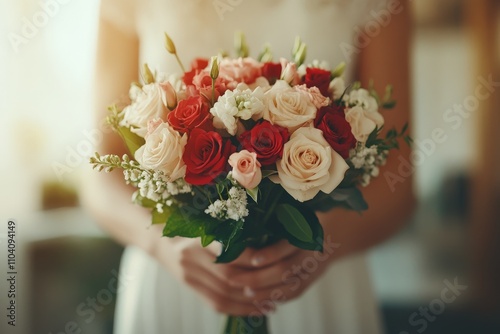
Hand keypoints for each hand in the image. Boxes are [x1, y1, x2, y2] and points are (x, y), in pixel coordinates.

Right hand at [153, 232, 336, 315]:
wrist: (159, 237)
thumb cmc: (191, 221)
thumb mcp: (209, 216)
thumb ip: (231, 225)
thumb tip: (269, 231)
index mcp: (198, 234)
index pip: (229, 250)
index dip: (254, 258)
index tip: (276, 258)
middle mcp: (191, 257)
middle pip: (230, 276)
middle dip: (260, 281)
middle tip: (285, 280)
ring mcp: (189, 275)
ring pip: (226, 294)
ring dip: (254, 299)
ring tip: (277, 298)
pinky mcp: (191, 287)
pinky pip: (217, 304)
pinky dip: (242, 309)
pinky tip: (260, 308)